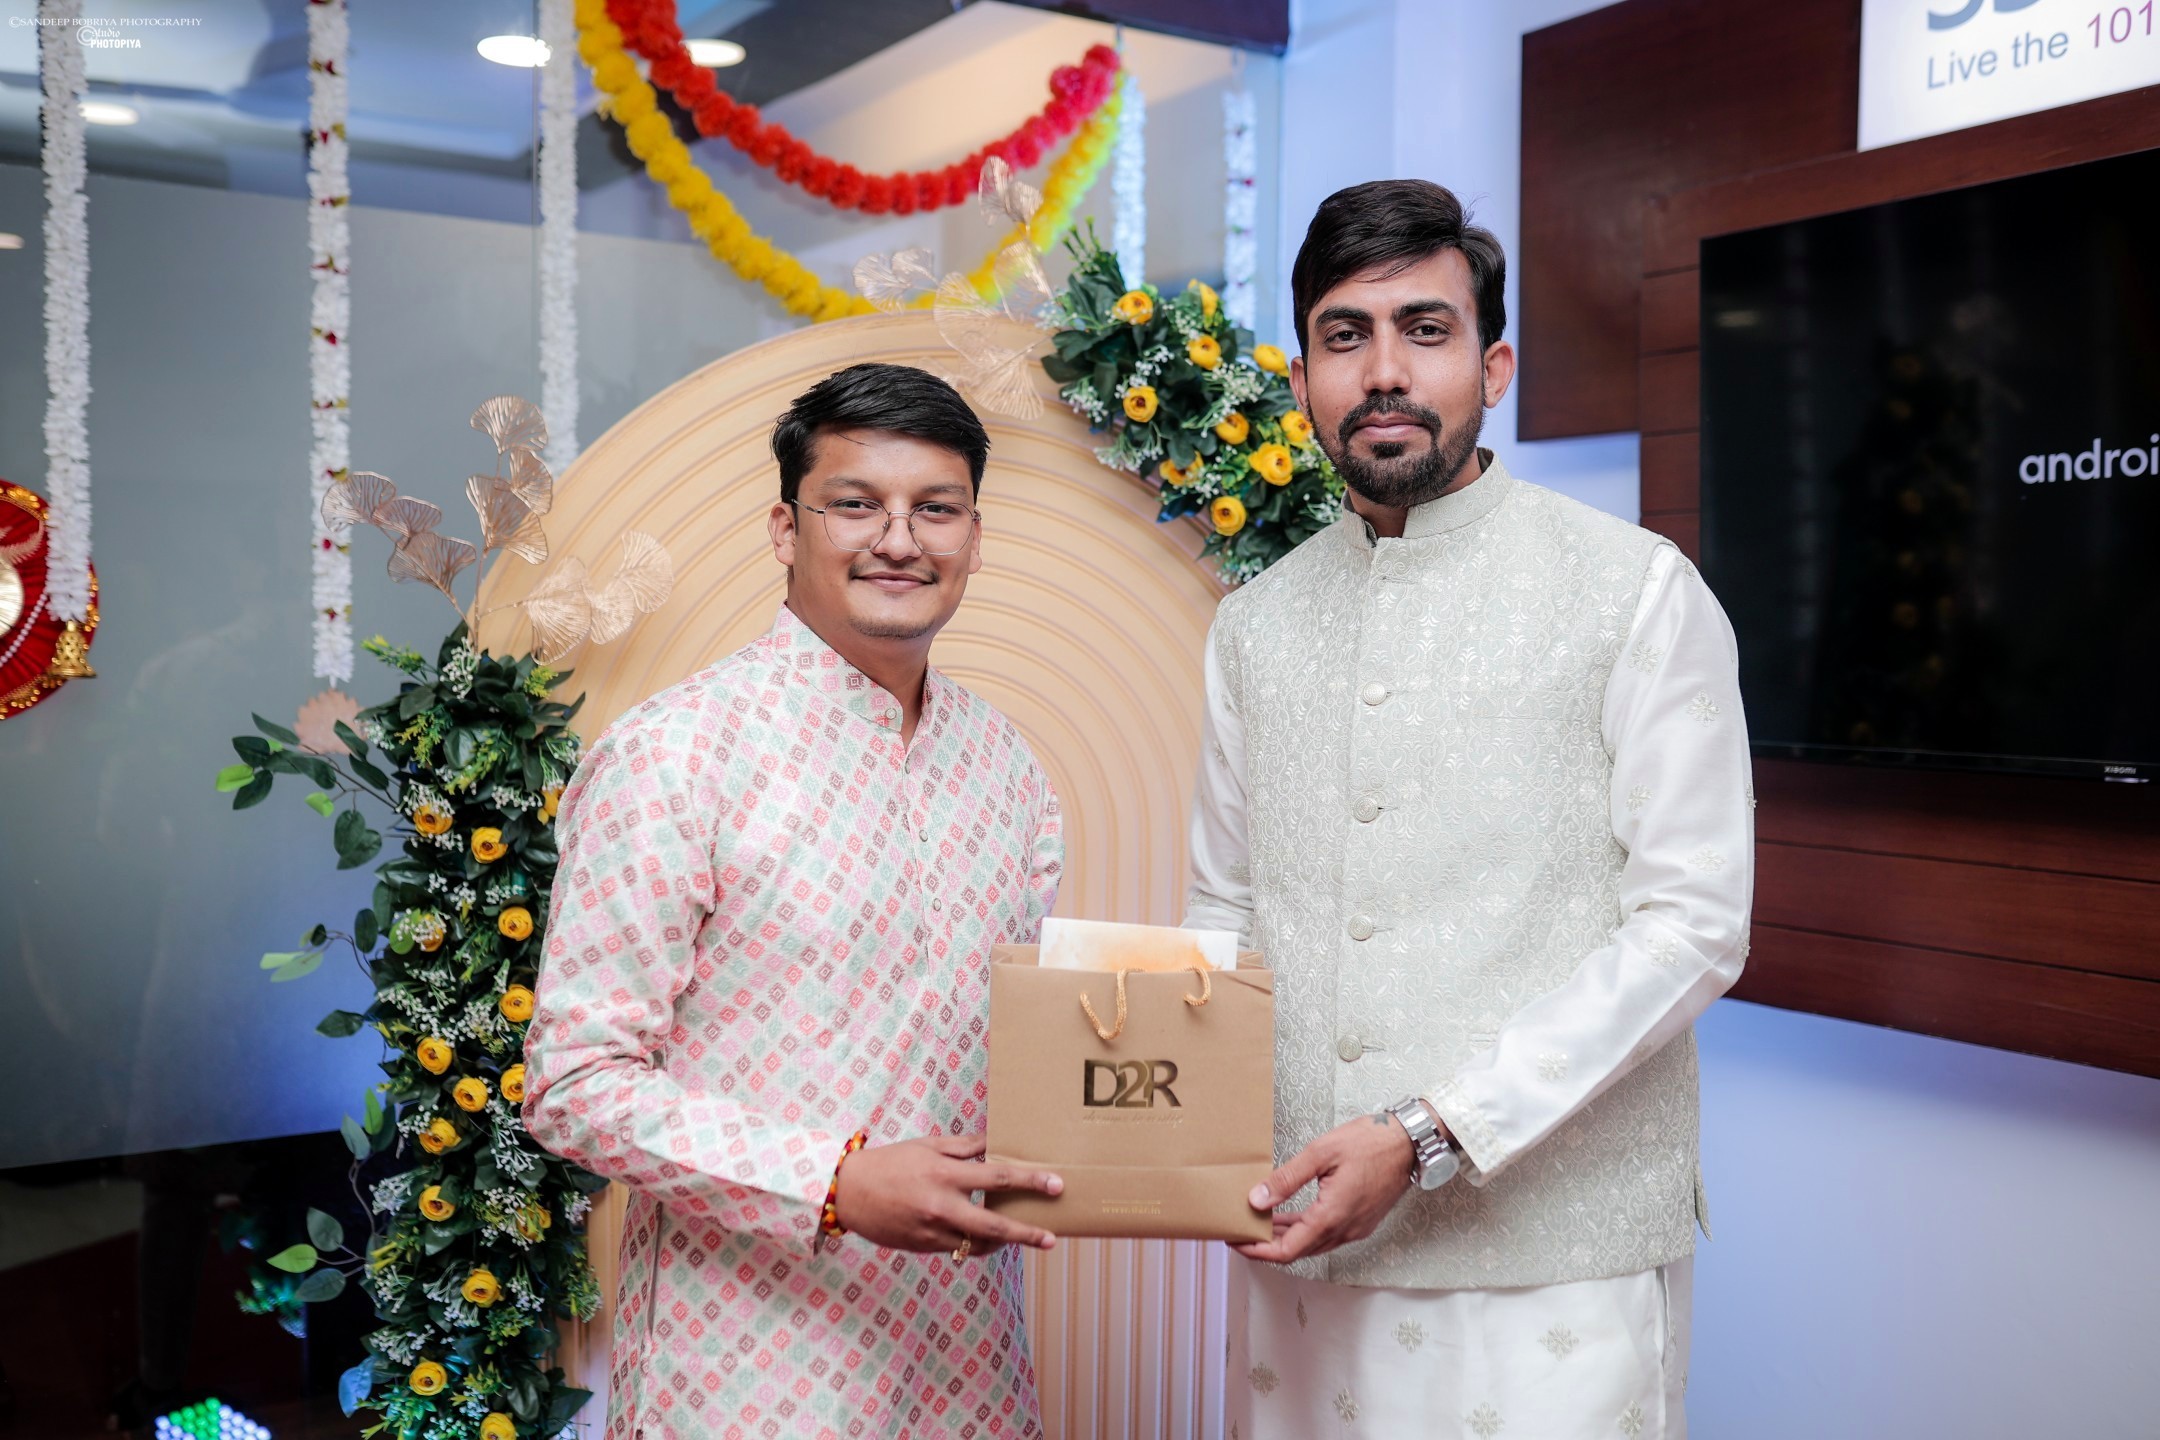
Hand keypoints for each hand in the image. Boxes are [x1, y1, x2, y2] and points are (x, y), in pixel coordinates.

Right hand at [832, 1133, 1062, 1256]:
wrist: (848, 1192)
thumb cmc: (890, 1163)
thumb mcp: (928, 1146)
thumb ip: (965, 1147)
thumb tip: (996, 1139)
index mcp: (945, 1174)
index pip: (998, 1178)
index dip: (1030, 1182)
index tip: (1055, 1185)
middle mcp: (942, 1205)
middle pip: (995, 1224)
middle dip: (1027, 1232)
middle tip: (1052, 1236)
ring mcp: (933, 1230)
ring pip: (979, 1244)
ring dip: (1004, 1242)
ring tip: (1024, 1238)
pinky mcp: (924, 1247)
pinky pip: (959, 1250)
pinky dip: (977, 1245)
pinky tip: (989, 1239)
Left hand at [1233, 1112, 1414, 1265]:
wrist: (1411, 1143)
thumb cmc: (1370, 1142)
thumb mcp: (1321, 1153)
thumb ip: (1287, 1179)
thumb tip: (1256, 1200)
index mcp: (1332, 1216)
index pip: (1287, 1251)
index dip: (1258, 1251)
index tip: (1236, 1241)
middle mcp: (1345, 1230)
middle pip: (1298, 1251)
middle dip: (1266, 1245)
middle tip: (1241, 1230)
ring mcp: (1355, 1228)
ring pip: (1312, 1244)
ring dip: (1285, 1238)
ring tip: (1258, 1223)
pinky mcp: (1362, 1222)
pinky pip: (1326, 1235)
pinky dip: (1303, 1230)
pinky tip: (1289, 1217)